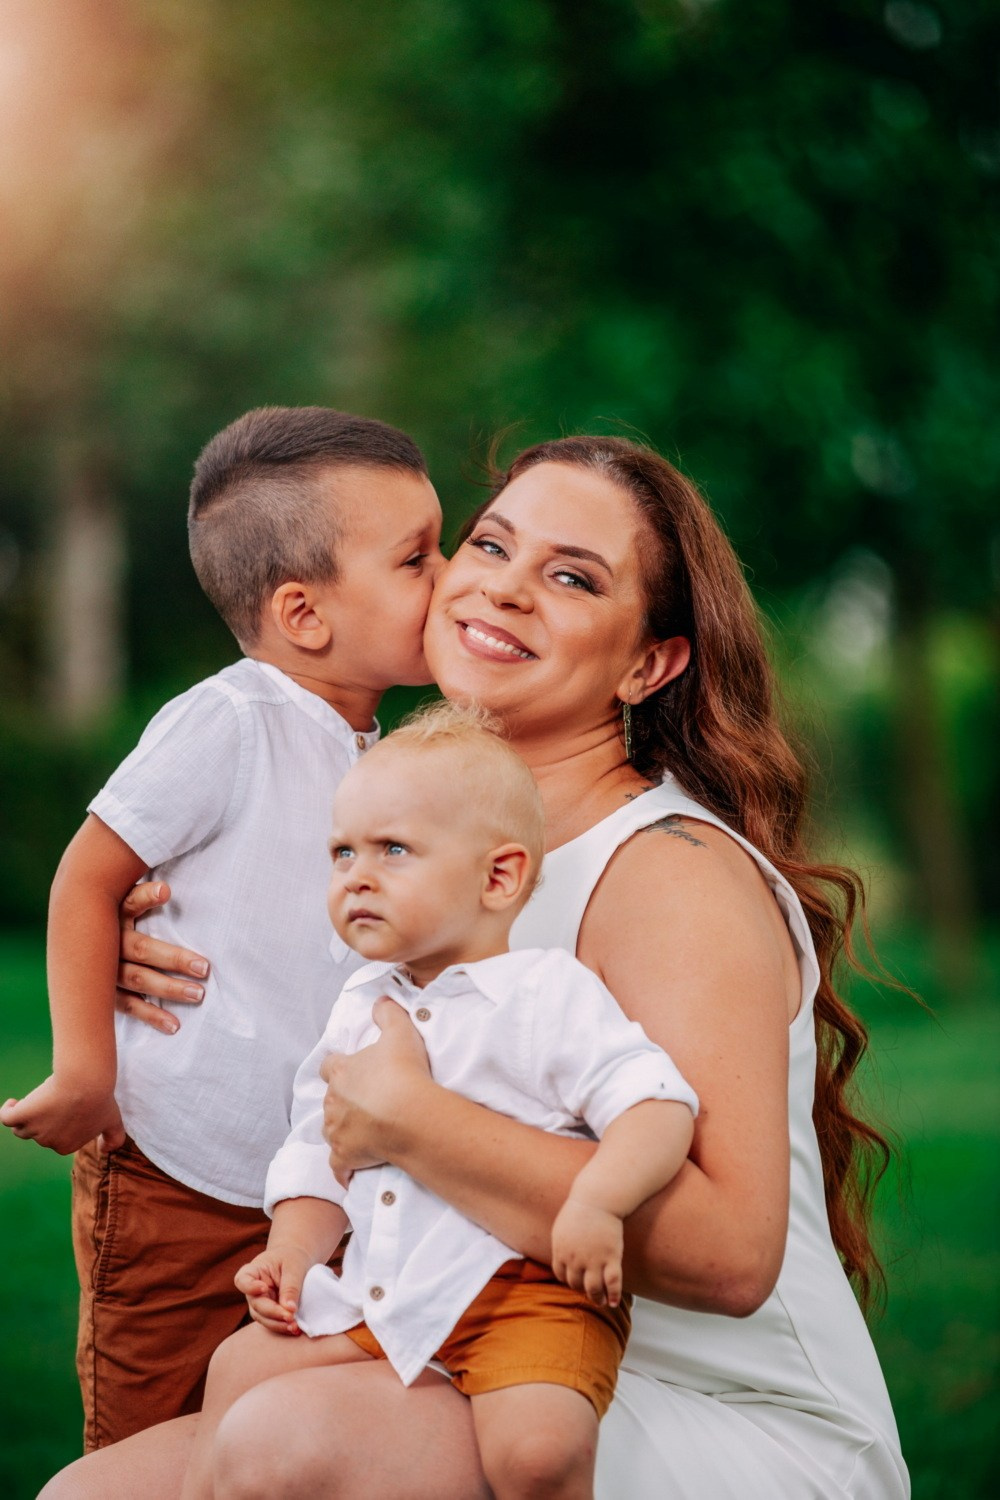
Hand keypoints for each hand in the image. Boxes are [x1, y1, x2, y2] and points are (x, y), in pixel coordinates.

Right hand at [0, 1073, 125, 1154]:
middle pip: (39, 1132)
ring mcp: (34, 1130)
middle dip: (44, 1118)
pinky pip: (7, 1118)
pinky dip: (7, 1111)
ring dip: (24, 1118)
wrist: (86, 1082)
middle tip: (56, 1098)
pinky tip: (14, 1102)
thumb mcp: (113, 1120)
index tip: (65, 1107)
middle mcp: (48, 1142)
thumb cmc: (100, 1099)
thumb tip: (105, 1150)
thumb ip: (114, 1138)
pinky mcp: (22, 1115)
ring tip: (32, 1101)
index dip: (60, 1123)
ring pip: (22, 1128)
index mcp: (66, 1146)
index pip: (57, 1138)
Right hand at [116, 881, 209, 1032]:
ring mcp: (103, 971)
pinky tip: (174, 1025)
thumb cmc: (111, 916)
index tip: (166, 891)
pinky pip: (129, 1006)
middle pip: (142, 949)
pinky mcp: (104, 993)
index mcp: (111, 915)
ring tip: (197, 994)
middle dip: (173, 959)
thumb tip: (167, 888)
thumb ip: (142, 894)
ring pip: (138, 980)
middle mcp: (105, 943)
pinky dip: (152, 1016)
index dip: (147, 897)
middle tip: (204, 968)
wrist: (78, 944)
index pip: (129, 903)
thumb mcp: (121, 899)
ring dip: (168, 989)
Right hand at [234, 1244, 313, 1334]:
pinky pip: (273, 1323)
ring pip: (263, 1318)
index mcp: (253, 1271)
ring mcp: (259, 1303)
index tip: (264, 1288)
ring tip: (294, 1326)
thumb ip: (290, 1286)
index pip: (243, 1280)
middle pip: (256, 1304)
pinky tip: (295, 1329)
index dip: (250, 1287)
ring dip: (278, 1324)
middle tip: (290, 1317)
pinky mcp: (269, 1313)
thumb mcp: (294, 1267)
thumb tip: (289, 1309)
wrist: (296, 1261)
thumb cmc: (292, 1259)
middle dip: (273, 1312)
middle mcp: (252, 1290)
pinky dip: (283, 1327)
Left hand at [320, 997, 430, 1187]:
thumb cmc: (403, 1072)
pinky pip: (338, 1165)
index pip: (329, 1065)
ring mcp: (336, 1130)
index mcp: (341, 1071)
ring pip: (331, 1130)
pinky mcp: (344, 1156)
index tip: (348, 1069)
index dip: (338, 1067)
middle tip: (365, 1102)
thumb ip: (388, 1013)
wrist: (408, 1115)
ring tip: (363, 1131)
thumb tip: (381, 1000)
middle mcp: (333, 1100)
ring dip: (343, 1130)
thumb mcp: (400, 1031)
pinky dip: (342, 1168)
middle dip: (343, 1100)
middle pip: (330, 1099)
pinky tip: (349, 1172)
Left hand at [551, 1197, 624, 1307]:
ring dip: (596, 1298)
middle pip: (576, 1284)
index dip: (569, 1280)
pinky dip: (613, 1295)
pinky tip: (614, 1302)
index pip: (561, 1275)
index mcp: (561, 1251)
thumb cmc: (580, 1209)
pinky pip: (612, 1283)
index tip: (576, 1281)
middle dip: (582, 1290)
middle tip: (590, 1293)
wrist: (598, 1199)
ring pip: (593, 1289)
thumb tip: (561, 1254)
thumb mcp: (561, 1227)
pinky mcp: (611, 1258)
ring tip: (601, 1301)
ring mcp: (593, 1261)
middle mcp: (575, 1260)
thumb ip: (560, 1243)